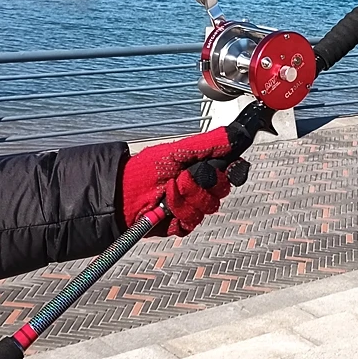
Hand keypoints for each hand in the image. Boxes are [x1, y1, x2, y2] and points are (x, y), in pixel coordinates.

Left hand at [119, 126, 249, 235]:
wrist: (123, 195)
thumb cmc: (146, 169)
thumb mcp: (178, 150)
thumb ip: (208, 143)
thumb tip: (233, 135)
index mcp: (202, 167)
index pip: (230, 170)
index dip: (232, 170)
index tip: (229, 168)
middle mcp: (201, 187)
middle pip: (222, 190)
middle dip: (201, 185)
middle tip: (182, 179)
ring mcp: (193, 206)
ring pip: (208, 207)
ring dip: (186, 199)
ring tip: (169, 192)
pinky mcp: (183, 223)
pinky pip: (192, 222)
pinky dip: (178, 214)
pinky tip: (166, 208)